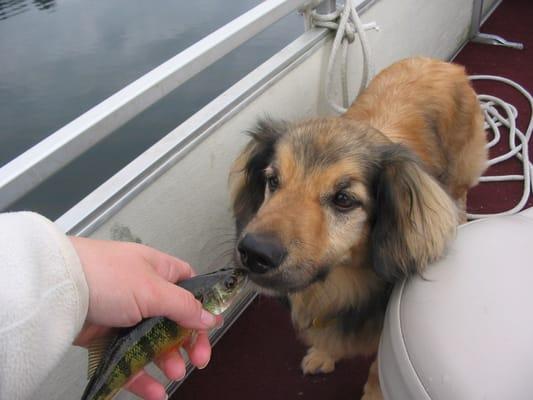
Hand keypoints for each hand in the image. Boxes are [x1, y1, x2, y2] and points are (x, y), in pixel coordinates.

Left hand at [70, 237, 219, 399]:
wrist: (58, 289)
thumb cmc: (106, 276)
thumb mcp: (153, 289)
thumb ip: (184, 306)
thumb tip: (210, 317)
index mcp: (158, 270)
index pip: (188, 287)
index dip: (200, 307)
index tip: (209, 329)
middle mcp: (144, 291)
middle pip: (174, 320)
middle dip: (187, 342)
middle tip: (197, 360)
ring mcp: (125, 315)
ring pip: (153, 343)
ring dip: (167, 361)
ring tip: (174, 375)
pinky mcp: (107, 337)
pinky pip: (130, 359)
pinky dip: (142, 376)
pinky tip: (154, 391)